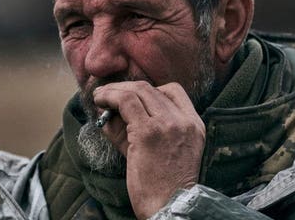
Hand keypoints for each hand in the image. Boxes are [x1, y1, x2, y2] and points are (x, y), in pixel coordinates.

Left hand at [93, 81, 205, 218]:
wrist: (169, 206)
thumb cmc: (161, 185)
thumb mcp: (160, 150)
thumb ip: (142, 127)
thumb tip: (112, 110)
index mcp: (194, 124)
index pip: (174, 91)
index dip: (148, 89)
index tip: (131, 95)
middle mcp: (184, 121)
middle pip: (151, 89)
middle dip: (125, 87)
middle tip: (107, 93)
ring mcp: (167, 125)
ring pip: (137, 91)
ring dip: (113, 90)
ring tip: (100, 96)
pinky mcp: (148, 132)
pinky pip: (126, 102)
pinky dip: (109, 97)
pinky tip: (99, 101)